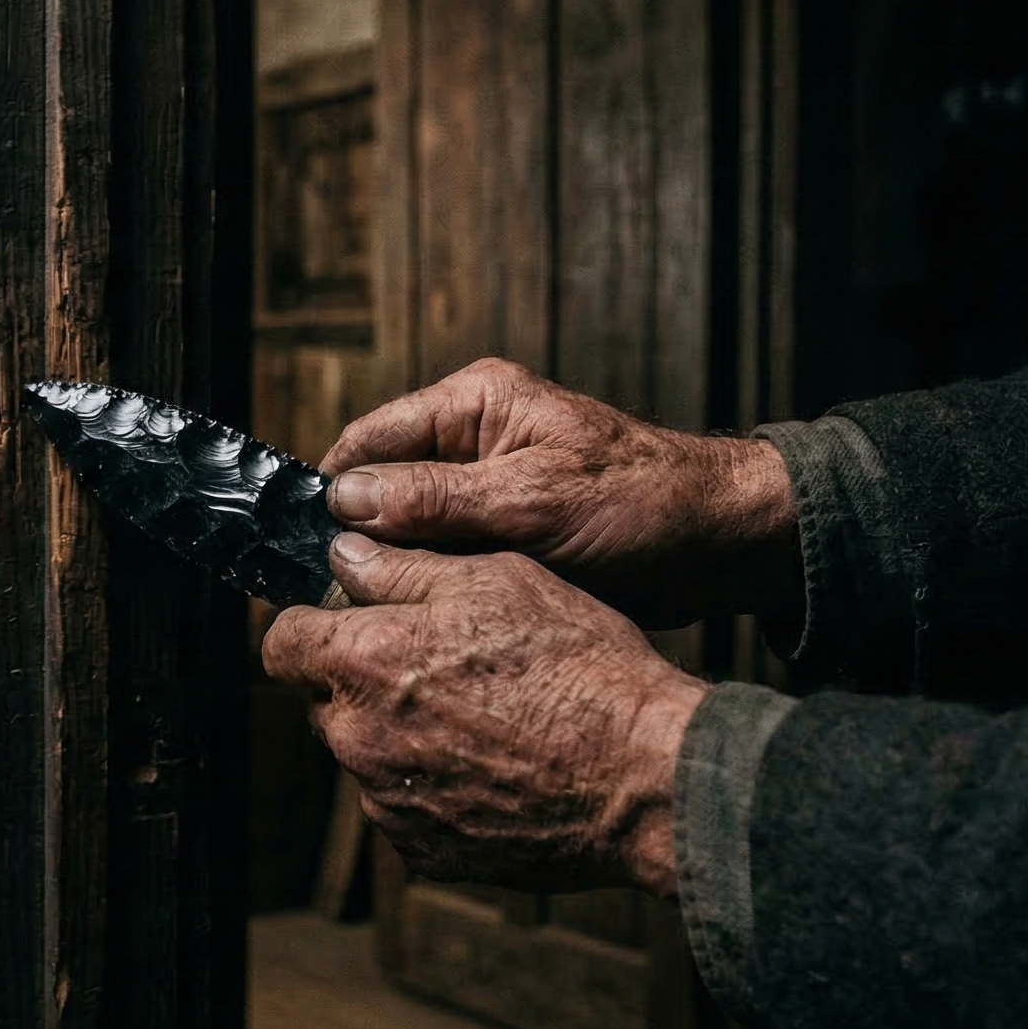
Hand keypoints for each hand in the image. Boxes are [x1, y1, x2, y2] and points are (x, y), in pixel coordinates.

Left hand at [262, 531, 706, 895]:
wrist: (642, 776)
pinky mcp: (425, 852)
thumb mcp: (496, 580)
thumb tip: (342, 553)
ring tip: (481, 719)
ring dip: (398, 735)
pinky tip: (492, 767)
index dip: (310, 626)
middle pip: (324, 702)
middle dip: (360, 680)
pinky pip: (404, 808)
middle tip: (436, 665)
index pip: (281, 644)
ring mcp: (389, 805)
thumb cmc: (576, 667)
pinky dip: (432, 787)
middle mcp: (359, 741)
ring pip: (366, 756)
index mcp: (364, 664)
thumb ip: (401, 567)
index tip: (344, 622)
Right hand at [321, 358, 799, 626]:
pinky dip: (436, 587)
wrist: (721, 545)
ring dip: (402, 570)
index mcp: (474, 405)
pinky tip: (424, 622)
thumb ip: (436, 501)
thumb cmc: (642, 506)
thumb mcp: (533, 502)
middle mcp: (472, 441)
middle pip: (383, 488)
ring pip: (412, 533)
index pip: (370, 440)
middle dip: (364, 540)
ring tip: (380, 617)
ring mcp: (488, 490)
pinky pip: (448, 559)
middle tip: (343, 596)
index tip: (307, 549)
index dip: (335, 493)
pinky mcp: (506, 534)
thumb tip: (345, 502)